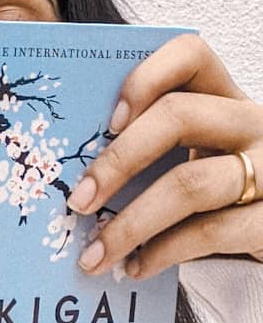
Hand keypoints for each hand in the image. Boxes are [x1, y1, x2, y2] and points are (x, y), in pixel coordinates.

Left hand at [67, 34, 262, 277]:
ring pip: (189, 183)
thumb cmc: (218, 196)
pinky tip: (136, 267)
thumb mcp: (195, 158)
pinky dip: (163, 253)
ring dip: (129, 224)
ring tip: (94, 254)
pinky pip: (210, 232)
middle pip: (178, 116)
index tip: (108, 121)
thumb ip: (154, 149)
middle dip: (117, 162)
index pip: (190, 55)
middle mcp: (253, 124)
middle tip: (78, 201)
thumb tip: (78, 174)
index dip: (145, 78)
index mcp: (225, 99)